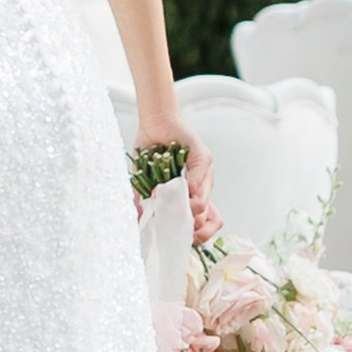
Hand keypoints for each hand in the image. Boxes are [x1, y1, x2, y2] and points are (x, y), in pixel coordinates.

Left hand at [139, 119, 216, 244]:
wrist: (159, 121)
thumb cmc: (184, 138)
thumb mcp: (200, 154)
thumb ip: (200, 175)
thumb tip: (193, 196)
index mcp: (201, 192)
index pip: (210, 219)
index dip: (205, 227)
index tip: (194, 225)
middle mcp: (183, 197)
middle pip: (190, 226)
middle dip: (185, 230)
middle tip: (176, 226)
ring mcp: (163, 195)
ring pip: (166, 220)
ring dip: (164, 223)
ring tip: (160, 221)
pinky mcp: (143, 189)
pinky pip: (141, 206)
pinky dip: (140, 211)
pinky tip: (140, 212)